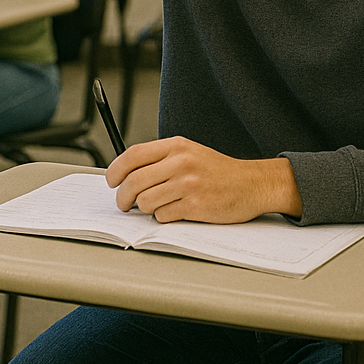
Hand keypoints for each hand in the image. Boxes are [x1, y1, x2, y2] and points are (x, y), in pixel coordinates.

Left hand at [105, 136, 302, 223]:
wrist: (252, 184)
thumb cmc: (217, 171)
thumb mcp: (189, 152)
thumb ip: (161, 159)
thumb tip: (127, 175)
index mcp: (176, 146)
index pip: (132, 155)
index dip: (115, 170)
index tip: (111, 181)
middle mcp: (181, 162)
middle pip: (133, 182)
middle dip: (122, 197)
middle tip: (124, 204)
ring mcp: (188, 184)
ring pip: (145, 202)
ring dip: (146, 209)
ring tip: (158, 206)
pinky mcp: (195, 206)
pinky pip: (162, 216)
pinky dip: (163, 217)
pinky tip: (175, 211)